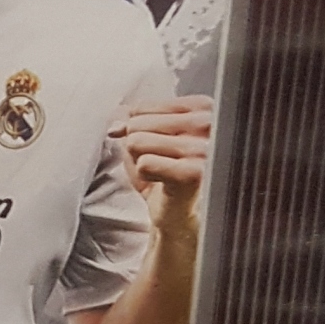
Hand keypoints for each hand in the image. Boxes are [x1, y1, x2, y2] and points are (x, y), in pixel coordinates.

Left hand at [109, 96, 212, 231]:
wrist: (182, 215)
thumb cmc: (168, 175)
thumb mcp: (148, 138)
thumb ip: (132, 122)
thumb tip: (115, 123)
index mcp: (203, 107)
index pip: (141, 107)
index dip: (138, 132)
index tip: (160, 148)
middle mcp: (209, 123)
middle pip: (137, 123)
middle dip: (137, 147)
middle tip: (160, 164)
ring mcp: (204, 148)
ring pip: (137, 141)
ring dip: (140, 162)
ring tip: (161, 173)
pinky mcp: (194, 173)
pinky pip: (144, 163)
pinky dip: (144, 177)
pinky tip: (162, 183)